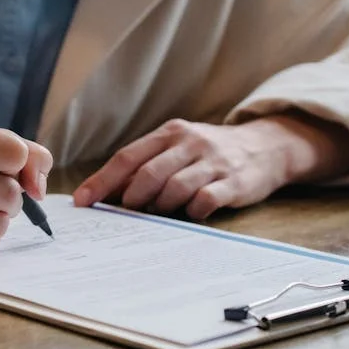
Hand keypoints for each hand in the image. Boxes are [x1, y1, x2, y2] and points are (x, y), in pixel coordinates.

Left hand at [73, 115, 348, 219]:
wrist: (266, 147)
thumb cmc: (209, 153)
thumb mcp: (178, 147)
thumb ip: (146, 164)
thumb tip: (104, 192)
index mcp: (169, 133)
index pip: (127, 157)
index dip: (102, 181)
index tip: (82, 202)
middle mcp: (190, 143)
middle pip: (148, 173)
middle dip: (130, 199)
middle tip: (123, 215)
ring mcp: (213, 162)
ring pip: (174, 188)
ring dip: (159, 208)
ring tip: (157, 215)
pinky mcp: (234, 182)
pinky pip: (205, 200)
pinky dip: (191, 212)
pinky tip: (189, 215)